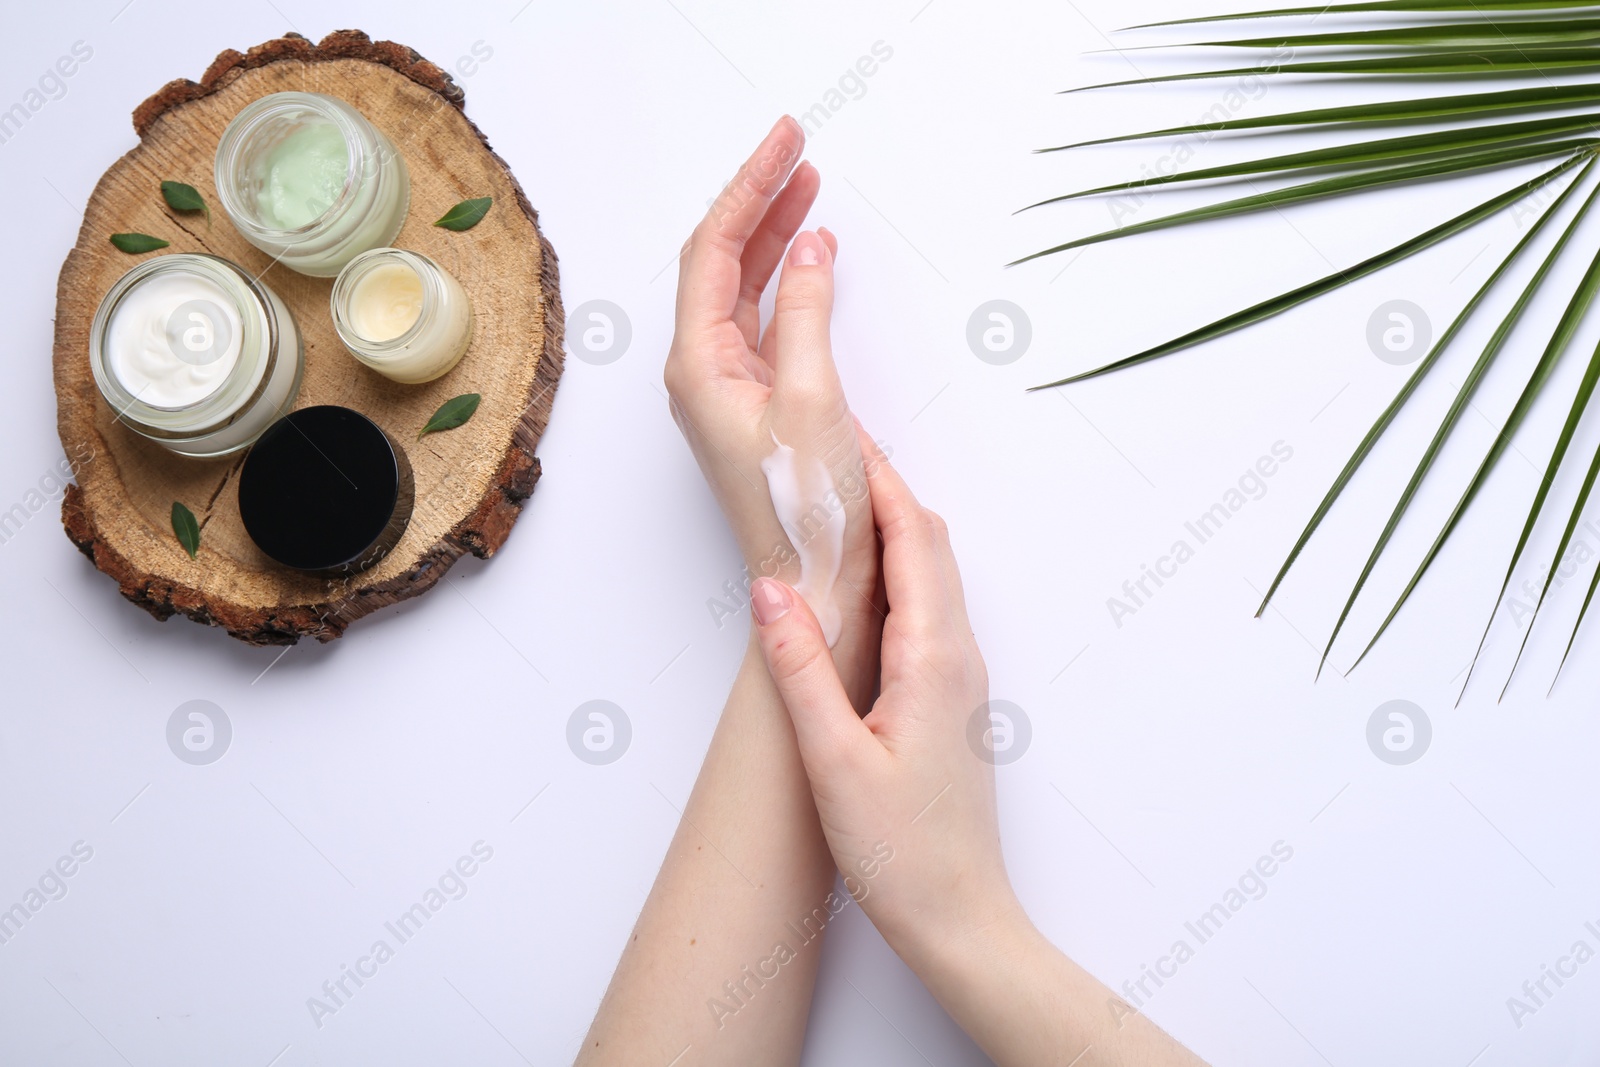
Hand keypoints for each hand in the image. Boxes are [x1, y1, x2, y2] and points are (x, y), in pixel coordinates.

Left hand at [665, 116, 881, 698]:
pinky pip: (768, 322)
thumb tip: (812, 248)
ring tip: (807, 184)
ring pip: (746, 289)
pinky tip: (812, 257)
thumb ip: (809, 314)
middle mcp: (702, 372)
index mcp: (697, 366)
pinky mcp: (760, 404)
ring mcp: (730, 388)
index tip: (785, 141)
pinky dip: (791, 283)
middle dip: (759, 199)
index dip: (749, 188)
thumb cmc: (804, 508)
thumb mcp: (813, 399)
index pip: (714, 251)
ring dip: (776, 235)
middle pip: (723, 261)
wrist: (814, 582)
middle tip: (796, 146)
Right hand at [747, 441, 1024, 963]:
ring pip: (932, 573)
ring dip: (892, 525)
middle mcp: (957, 655)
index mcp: (933, 658)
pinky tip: (857, 580)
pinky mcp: (951, 698)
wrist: (960, 917)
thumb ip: (801, 670)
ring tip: (836, 498)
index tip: (837, 436)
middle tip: (830, 450)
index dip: (876, 480)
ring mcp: (960, 676)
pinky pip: (928, 607)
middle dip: (884, 487)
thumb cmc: (901, 852)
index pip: (911, 539)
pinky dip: (897, 568)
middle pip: (929, 543)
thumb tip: (771, 589)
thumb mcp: (832, 762)